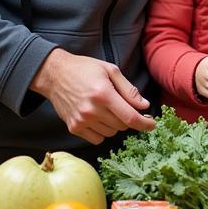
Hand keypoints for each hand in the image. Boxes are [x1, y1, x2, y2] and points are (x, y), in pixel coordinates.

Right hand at [31, 48, 154, 144]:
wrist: (54, 74)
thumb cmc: (85, 69)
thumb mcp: (110, 70)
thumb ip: (129, 90)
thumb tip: (144, 106)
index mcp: (104, 94)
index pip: (130, 117)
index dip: (145, 123)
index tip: (153, 124)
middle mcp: (92, 110)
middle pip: (122, 126)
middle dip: (128, 118)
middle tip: (124, 106)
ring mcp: (81, 121)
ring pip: (111, 133)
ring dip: (115, 125)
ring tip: (107, 108)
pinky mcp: (74, 127)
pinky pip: (97, 139)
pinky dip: (103, 131)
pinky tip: (99, 118)